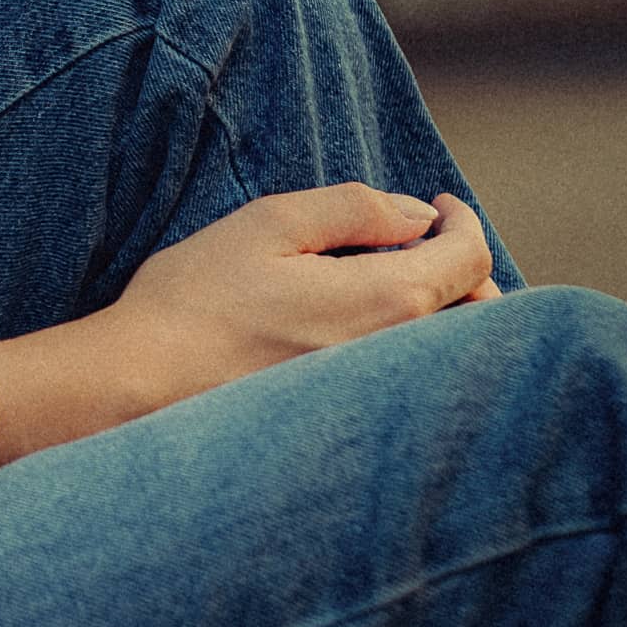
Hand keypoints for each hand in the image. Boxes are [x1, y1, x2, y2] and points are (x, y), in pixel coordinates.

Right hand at [107, 184, 502, 409]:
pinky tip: (369, 327)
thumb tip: (419, 215)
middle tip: (424, 240)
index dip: (463, 222)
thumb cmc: (197, 298)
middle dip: (465, 271)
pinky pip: (417, 380)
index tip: (440, 205)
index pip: (468, 261)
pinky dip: (418, 347)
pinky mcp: (359, 422)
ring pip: (452, 354)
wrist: (145, 383)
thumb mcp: (269, 224)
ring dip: (447, 312)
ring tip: (401, 279)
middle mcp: (399, 360)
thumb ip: (353, 209)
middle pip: (480, 317)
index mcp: (384, 302)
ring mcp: (382, 399)